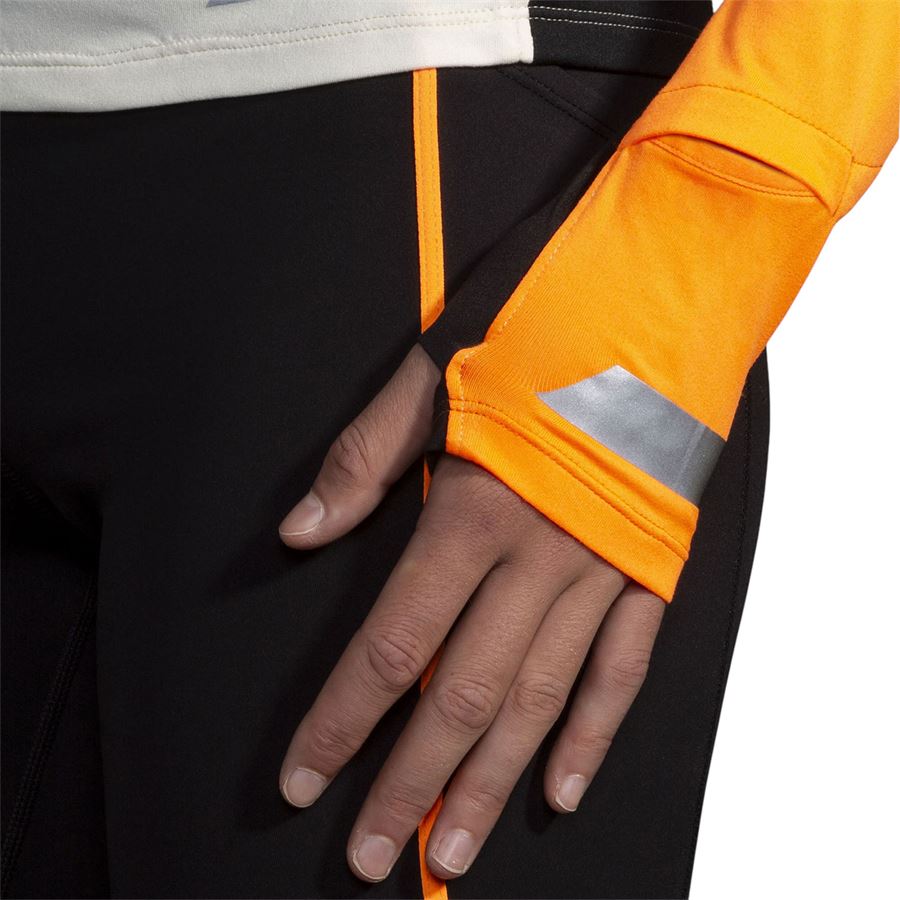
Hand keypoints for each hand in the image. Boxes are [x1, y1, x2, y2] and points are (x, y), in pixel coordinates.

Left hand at [277, 344, 664, 881]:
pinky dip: (592, 732)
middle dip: (409, 779)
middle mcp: (543, 554)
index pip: (394, 642)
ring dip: (492, 780)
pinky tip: (560, 787)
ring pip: (541, 698)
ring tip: (451, 847)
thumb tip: (305, 531)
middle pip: (463, 692)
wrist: (668, 283)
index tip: (308, 776)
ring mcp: (606, 566)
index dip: (344, 718)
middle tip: (371, 854)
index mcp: (478, 506)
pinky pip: (623, 666)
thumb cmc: (550, 317)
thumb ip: (367, 457)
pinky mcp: (653, 564)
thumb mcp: (438, 369)